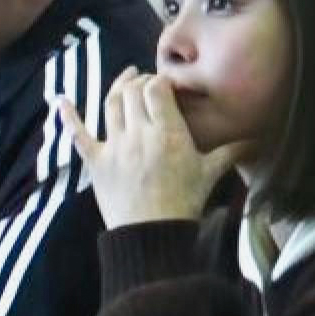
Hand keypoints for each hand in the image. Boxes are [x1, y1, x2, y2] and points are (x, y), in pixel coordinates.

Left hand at [70, 71, 238, 231]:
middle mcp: (138, 134)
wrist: (152, 235)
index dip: (159, 81)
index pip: (157, 89)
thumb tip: (255, 141)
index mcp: (167, 133)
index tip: (166, 86)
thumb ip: (229, 153)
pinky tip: (60, 101)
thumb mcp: (209, 175)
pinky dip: (68, 116)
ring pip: (110, 104)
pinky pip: (78, 134)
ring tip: (125, 80)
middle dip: (140, 82)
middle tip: (148, 85)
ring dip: (117, 87)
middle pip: (132, 92)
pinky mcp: (96, 162)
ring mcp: (114, 147)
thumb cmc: (183, 205)